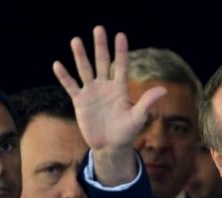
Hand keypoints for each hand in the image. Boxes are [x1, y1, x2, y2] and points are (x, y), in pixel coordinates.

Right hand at [52, 26, 165, 183]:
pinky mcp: (80, 101)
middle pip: (103, 62)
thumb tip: (164, 89)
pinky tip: (58, 64)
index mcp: (121, 89)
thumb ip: (147, 102)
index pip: (122, 66)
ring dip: (80, 56)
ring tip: (76, 40)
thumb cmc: (127, 132)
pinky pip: (71, 86)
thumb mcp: (138, 117)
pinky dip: (64, 76)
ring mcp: (92, 92)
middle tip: (99, 28)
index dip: (121, 51)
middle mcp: (106, 86)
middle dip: (101, 46)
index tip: (120, 35)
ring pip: (85, 70)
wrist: (111, 146)